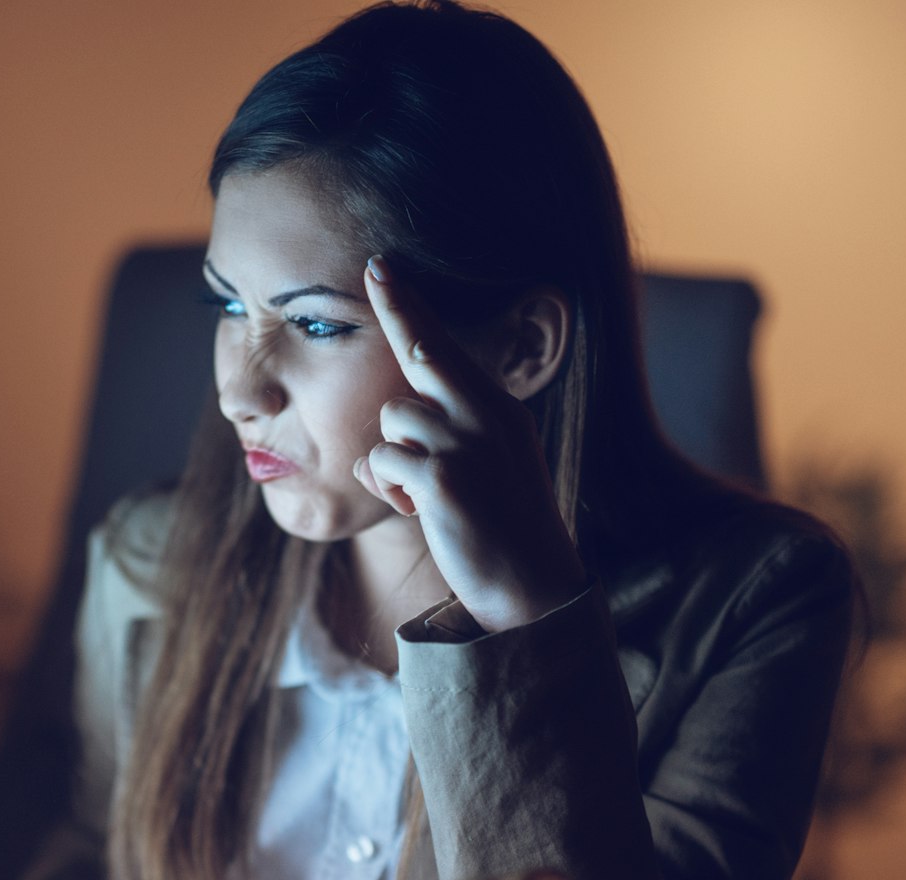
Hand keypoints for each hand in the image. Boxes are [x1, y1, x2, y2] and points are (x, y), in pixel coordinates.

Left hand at [354, 255, 587, 631]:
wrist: (530, 586)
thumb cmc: (504, 528)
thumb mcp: (493, 462)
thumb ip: (453, 433)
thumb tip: (390, 432)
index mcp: (499, 408)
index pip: (446, 345)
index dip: (409, 304)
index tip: (380, 267)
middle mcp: (485, 415)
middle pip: (419, 356)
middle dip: (396, 326)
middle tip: (375, 278)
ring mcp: (464, 444)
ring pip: (389, 421)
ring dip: (392, 459)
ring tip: (424, 493)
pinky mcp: (440, 479)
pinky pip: (380, 463)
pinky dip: (388, 488)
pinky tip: (420, 510)